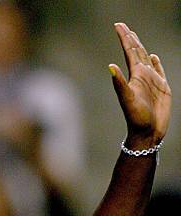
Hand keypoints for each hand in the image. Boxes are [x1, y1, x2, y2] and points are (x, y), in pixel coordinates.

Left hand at [109, 23, 170, 143]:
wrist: (147, 134)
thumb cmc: (136, 119)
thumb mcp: (127, 100)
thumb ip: (119, 83)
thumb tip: (110, 66)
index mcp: (135, 76)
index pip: (128, 52)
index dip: (124, 37)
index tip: (117, 25)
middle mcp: (142, 76)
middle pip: (136, 52)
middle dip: (130, 39)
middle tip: (123, 27)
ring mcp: (152, 82)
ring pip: (146, 59)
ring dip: (141, 48)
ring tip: (135, 37)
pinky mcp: (162, 89)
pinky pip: (159, 71)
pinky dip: (156, 63)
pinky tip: (152, 57)